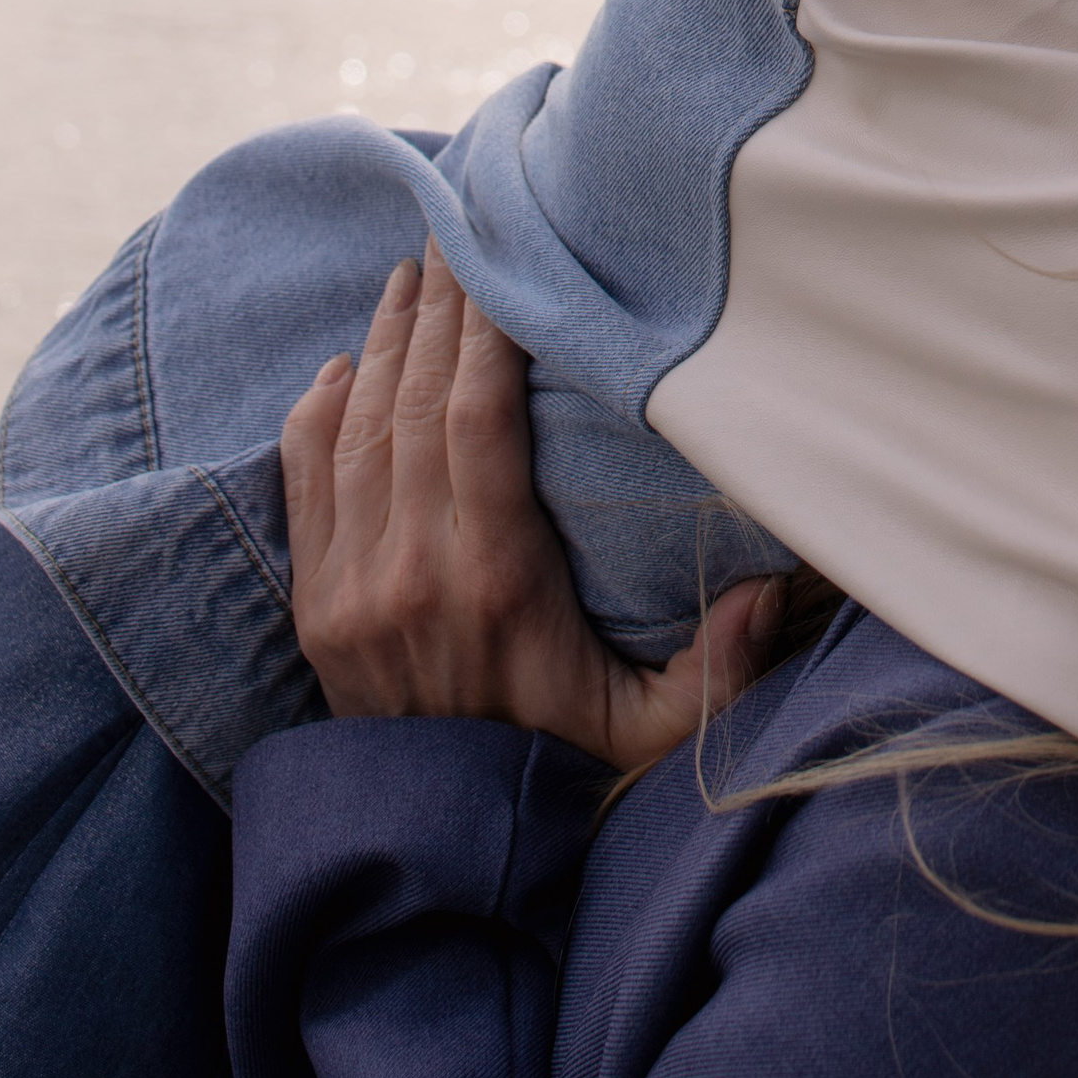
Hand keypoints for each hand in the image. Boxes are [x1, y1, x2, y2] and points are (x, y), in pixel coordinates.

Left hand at [282, 243, 781, 770]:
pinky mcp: (314, 607)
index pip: (476, 422)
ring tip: (415, 271)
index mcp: (493, 581)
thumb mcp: (650, 733)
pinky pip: (304, 483)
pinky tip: (342, 363)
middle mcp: (408, 573)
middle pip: (415, 403)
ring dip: (386, 341)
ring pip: (359, 428)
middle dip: (442, 306)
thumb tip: (773, 588)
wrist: (437, 851)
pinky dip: (317, 413)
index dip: (486, 332)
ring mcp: (349, 588)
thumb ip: (715, 671)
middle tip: (463, 226)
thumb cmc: (559, 767)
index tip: (506, 259)